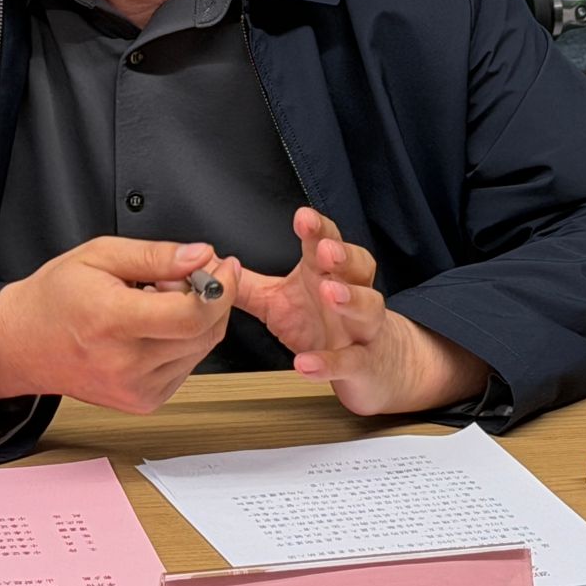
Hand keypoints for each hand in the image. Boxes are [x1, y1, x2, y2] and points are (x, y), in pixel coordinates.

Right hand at [0, 238, 238, 413]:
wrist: (23, 345)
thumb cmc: (55, 298)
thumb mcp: (99, 255)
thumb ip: (155, 255)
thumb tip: (201, 256)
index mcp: (112, 321)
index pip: (190, 314)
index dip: (221, 288)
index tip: (225, 266)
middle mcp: (125, 363)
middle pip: (204, 332)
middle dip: (214, 297)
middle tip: (194, 273)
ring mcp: (136, 389)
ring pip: (201, 349)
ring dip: (199, 319)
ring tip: (162, 299)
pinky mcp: (143, 402)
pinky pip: (187, 366)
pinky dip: (184, 341)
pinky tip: (157, 325)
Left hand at [231, 207, 488, 414]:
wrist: (376, 367)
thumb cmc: (324, 326)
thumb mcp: (278, 302)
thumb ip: (245, 285)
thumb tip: (210, 265)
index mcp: (327, 274)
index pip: (328, 243)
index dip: (319, 229)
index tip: (303, 218)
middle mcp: (351, 295)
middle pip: (357, 266)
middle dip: (342, 255)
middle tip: (326, 250)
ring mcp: (362, 330)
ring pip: (368, 307)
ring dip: (351, 298)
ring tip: (331, 292)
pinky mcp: (364, 365)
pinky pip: (350, 362)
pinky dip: (329, 362)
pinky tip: (306, 364)